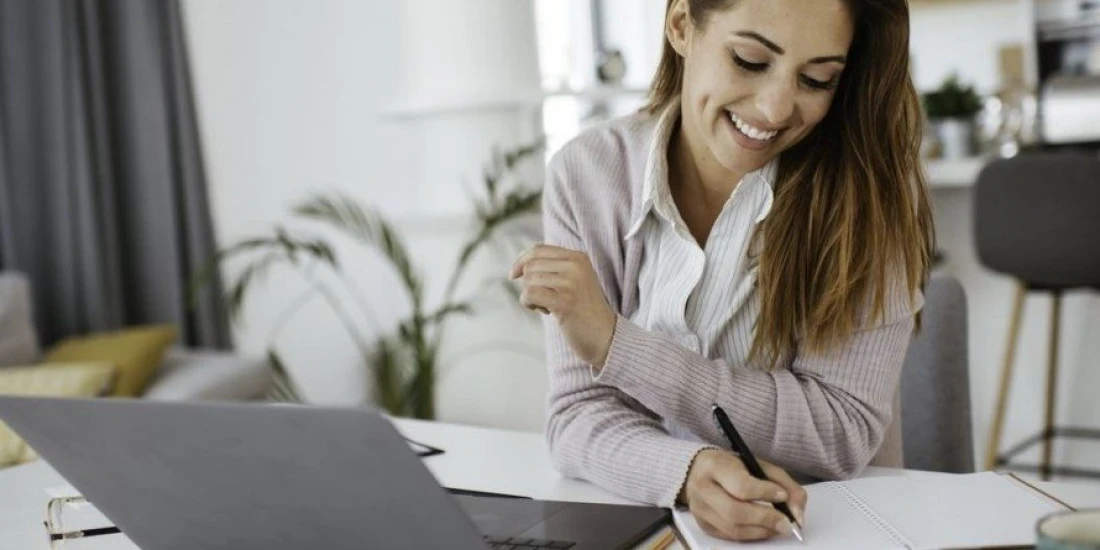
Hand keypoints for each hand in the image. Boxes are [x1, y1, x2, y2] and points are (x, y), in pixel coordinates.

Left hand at [510, 244, 616, 367]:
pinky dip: (529, 304)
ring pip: (529, 280)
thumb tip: (519, 265)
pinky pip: (530, 294)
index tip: (514, 275)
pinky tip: (545, 312)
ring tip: (547, 307)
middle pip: (531, 265)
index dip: (521, 260)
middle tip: (544, 299)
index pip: (539, 249)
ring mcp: (571, 283)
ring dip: (530, 296)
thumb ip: (554, 268)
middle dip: (529, 283)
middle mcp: (576, 266)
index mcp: (579, 258)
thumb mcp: (574, 281)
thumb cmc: (584, 311)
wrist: (606, 336)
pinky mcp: (565, 302)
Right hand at [680, 450, 807, 541]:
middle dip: (766, 520)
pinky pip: (730, 537)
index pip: (741, 486)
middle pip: (735, 512)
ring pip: (733, 529)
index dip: (765, 493)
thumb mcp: (759, 465)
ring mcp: (699, 509)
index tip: (782, 496)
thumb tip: (798, 515)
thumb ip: (784, 484)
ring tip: (777, 527)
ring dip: (761, 531)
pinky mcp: (703, 525)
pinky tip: (763, 529)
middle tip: (787, 524)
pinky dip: (751, 536)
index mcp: (715, 466)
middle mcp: (702, 488)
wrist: (697, 471)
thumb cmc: (733, 467)